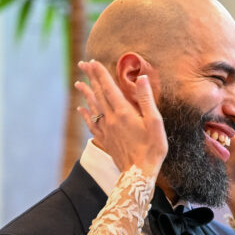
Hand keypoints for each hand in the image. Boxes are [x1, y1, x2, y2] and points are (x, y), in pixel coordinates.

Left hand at [75, 60, 166, 174]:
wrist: (138, 174)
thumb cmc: (152, 149)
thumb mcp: (155, 122)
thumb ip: (146, 99)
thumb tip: (141, 78)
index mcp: (123, 112)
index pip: (109, 87)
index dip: (101, 73)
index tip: (93, 61)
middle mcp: (111, 119)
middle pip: (98, 94)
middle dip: (91, 77)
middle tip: (83, 64)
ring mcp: (106, 130)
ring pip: (92, 107)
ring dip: (86, 93)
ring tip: (79, 83)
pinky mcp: (105, 140)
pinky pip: (91, 123)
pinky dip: (85, 114)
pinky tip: (81, 109)